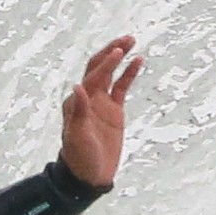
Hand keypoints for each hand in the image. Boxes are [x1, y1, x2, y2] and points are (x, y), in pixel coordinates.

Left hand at [57, 34, 141, 189]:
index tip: (119, 52)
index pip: (92, 76)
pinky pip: (121, 87)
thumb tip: (77, 87)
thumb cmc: (79, 157)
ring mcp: (101, 103)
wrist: (88, 175)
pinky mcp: (113, 110)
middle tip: (127, 38)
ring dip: (120, 57)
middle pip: (99, 67)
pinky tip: (138, 61)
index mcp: (77, 102)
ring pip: (111, 74)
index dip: (106, 64)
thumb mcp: (77, 136)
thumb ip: (78, 112)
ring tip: (132, 41)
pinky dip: (129, 74)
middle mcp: (88, 98)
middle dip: (111, 51)